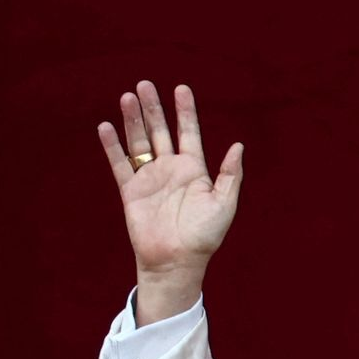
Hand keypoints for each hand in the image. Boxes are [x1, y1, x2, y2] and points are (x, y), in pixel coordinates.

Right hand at [98, 80, 243, 324]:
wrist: (177, 261)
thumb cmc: (205, 236)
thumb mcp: (224, 203)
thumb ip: (230, 174)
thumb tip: (238, 145)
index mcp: (195, 170)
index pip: (189, 133)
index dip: (185, 111)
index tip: (181, 88)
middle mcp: (171, 170)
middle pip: (160, 131)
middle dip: (153, 108)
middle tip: (145, 85)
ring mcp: (150, 179)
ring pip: (139, 142)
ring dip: (133, 120)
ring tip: (128, 96)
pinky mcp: (131, 191)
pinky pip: (120, 164)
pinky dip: (112, 146)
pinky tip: (107, 127)